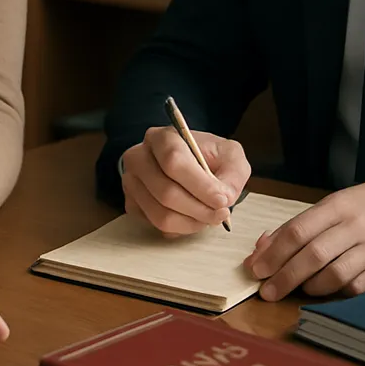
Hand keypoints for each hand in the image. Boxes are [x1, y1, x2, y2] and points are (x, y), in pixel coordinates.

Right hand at [120, 126, 250, 234]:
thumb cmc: (208, 157)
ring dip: (191, 222)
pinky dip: (180, 228)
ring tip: (209, 216)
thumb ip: (233, 173)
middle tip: (222, 213)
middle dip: (199, 209)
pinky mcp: (131, 202)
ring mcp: (131, 181)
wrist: (190, 163)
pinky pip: (155, 225)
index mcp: (162, 138)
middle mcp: (139, 157)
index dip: (199, 185)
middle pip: (165, 192)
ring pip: (160, 214)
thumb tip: (222, 198)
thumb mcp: (230, 155)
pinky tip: (192, 217)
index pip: (173, 162)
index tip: (222, 200)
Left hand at [244, 182, 364, 300]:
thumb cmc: (357, 208)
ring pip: (336, 274)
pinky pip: (356, 287)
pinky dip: (335, 292)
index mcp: (335, 207)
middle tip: (266, 291)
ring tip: (294, 289)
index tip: (256, 269)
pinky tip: (322, 290)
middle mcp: (354, 227)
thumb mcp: (326, 207)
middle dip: (285, 276)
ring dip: (309, 286)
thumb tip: (261, 250)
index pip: (298, 231)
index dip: (274, 253)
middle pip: (314, 255)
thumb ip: (294, 227)